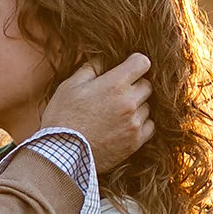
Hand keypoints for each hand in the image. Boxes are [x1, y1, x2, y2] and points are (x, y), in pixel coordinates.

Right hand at [42, 53, 154, 170]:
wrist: (62, 154)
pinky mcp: (135, 142)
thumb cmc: (62, 117)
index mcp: (115, 84)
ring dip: (138, 106)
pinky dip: (141, 123)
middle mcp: (129, 102)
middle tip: (118, 92)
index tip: (129, 66)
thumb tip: (103, 58)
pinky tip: (126, 125)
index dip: (136, 62)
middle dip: (135, 85)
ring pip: (148, 106)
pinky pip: (150, 126)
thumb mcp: (70, 86)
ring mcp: (134, 123)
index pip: (142, 63)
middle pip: (147, 85)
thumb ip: (91, 68)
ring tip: (117, 112)